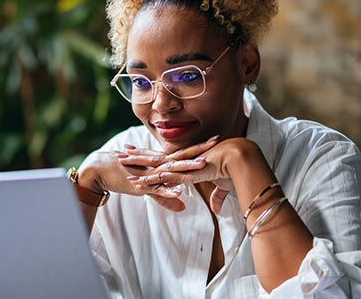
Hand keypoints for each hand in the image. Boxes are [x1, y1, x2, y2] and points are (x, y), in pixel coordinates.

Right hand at [77, 148, 205, 210]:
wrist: (100, 170)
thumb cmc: (123, 174)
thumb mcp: (147, 186)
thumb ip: (165, 196)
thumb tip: (182, 206)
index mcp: (159, 161)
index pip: (183, 153)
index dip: (199, 147)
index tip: (216, 140)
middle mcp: (156, 164)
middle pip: (181, 156)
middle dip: (199, 150)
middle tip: (217, 141)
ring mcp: (149, 173)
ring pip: (171, 170)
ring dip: (187, 167)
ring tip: (203, 164)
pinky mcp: (141, 185)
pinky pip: (156, 189)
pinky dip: (167, 190)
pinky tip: (179, 192)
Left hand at [121, 137, 258, 212]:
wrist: (240, 160)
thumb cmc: (235, 170)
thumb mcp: (223, 186)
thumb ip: (217, 198)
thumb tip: (217, 210)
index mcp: (189, 161)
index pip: (167, 157)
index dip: (154, 155)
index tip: (141, 151)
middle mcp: (182, 161)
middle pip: (155, 157)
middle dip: (138, 155)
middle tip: (122, 151)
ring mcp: (181, 167)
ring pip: (153, 165)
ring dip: (136, 165)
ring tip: (119, 162)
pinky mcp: (183, 175)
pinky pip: (161, 179)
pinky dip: (147, 182)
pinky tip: (134, 183)